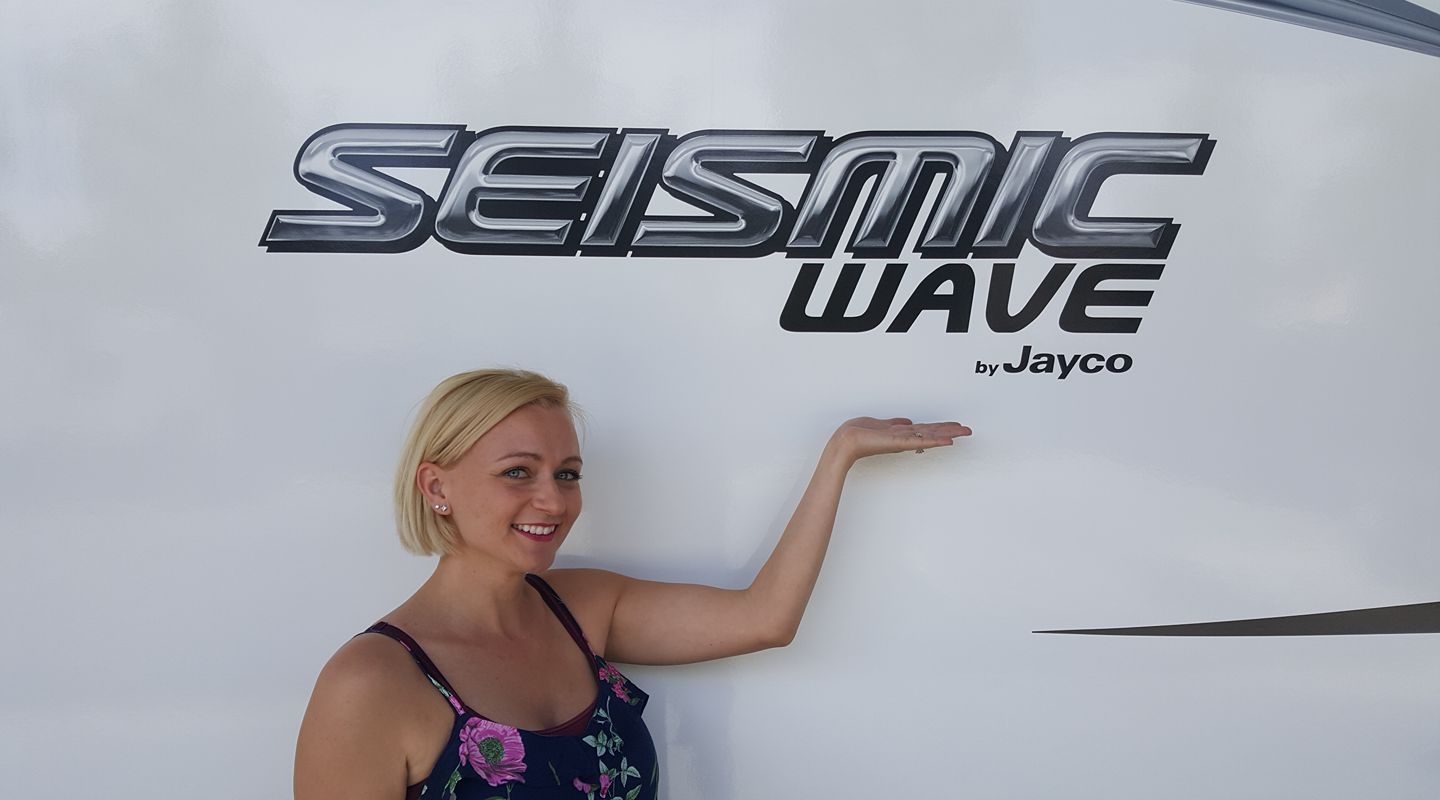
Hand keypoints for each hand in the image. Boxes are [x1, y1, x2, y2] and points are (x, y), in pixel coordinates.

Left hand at [829, 417, 971, 463]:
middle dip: (950, 431)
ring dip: (948, 434)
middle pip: (932, 432)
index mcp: (901, 432)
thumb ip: (894, 424)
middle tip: (968, 431)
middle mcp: (904, 436)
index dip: (941, 427)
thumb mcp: (879, 424)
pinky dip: (934, 440)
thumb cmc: (858, 433)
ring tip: (963, 433)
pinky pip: (920, 441)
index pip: (925, 429)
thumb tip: (907, 421)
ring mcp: (903, 440)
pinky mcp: (898, 442)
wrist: (846, 440)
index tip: (955, 426)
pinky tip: (946, 440)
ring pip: (930, 436)